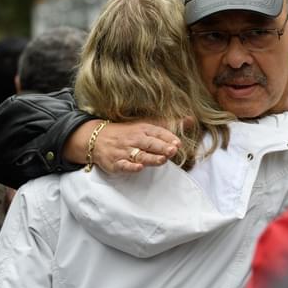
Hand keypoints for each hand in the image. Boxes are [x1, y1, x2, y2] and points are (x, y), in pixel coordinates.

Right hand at [63, 120, 181, 172]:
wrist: (97, 138)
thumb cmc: (127, 133)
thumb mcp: (146, 125)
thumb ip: (168, 125)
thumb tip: (190, 120)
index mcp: (142, 129)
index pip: (156, 132)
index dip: (167, 137)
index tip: (178, 143)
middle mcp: (134, 139)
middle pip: (150, 144)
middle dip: (162, 147)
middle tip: (173, 150)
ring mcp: (124, 151)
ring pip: (139, 155)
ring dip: (151, 158)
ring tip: (163, 159)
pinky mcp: (115, 163)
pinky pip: (123, 165)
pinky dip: (131, 166)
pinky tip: (139, 167)